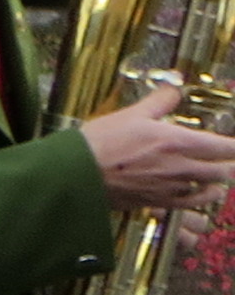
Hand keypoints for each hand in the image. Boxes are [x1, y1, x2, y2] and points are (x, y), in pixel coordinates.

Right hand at [81, 83, 234, 210]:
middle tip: (230, 157)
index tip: (234, 144)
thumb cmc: (99, 143)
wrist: (75, 174)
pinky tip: (204, 194)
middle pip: (224, 170)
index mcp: (177, 141)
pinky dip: (202, 199)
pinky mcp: (157, 202)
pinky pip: (190, 204)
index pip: (225, 146)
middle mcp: (180, 167)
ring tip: (222, 177)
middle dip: (230, 164)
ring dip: (220, 182)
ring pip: (211, 189)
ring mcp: (170, 188)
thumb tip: (174, 90)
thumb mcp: (130, 114)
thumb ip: (160, 102)